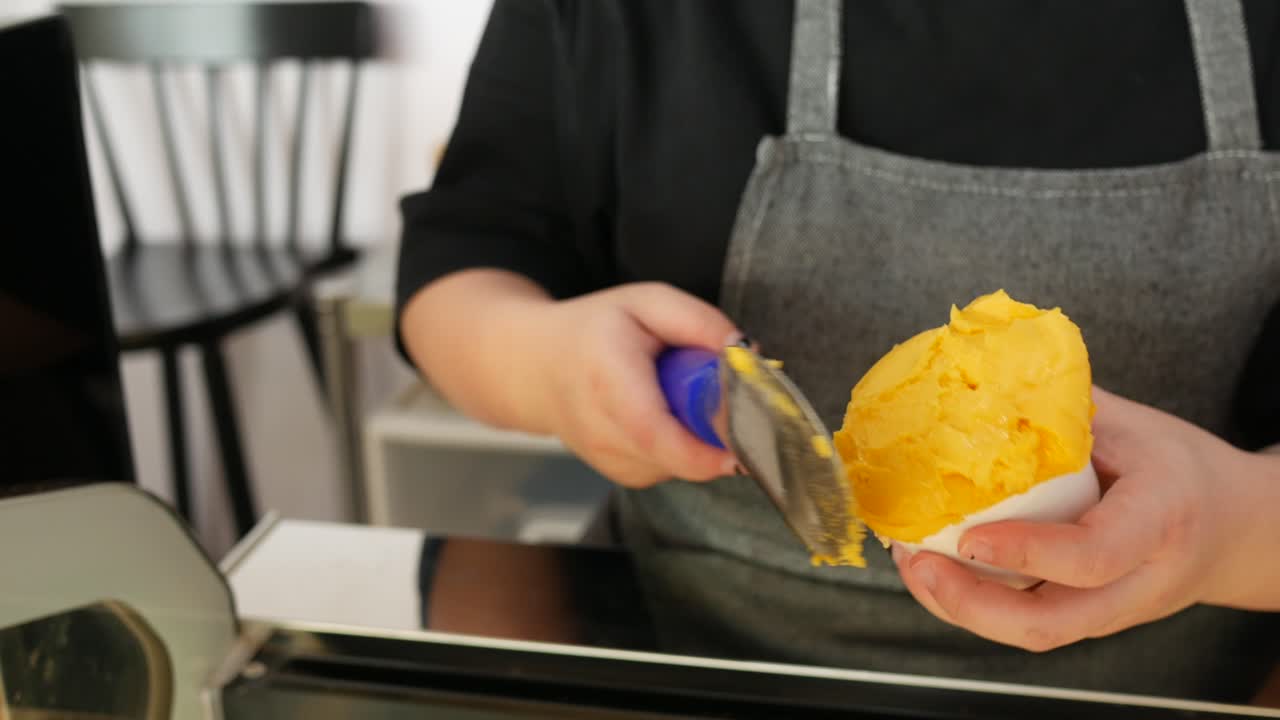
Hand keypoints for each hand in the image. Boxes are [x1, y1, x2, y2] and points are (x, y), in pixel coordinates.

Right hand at [401, 271, 740, 488]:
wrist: (533, 367)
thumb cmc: (593, 331)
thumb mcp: (646, 302)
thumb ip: (699, 321)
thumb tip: (746, 354)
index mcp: (606, 379)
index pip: (655, 433)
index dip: (706, 446)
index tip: (747, 436)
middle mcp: (601, 430)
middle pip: (679, 455)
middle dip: (716, 432)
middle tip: (721, 397)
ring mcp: (608, 459)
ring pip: (681, 464)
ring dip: (698, 436)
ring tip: (675, 397)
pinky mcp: (621, 473)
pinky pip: (672, 468)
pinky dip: (682, 446)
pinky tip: (664, 416)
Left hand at [893, 385, 1278, 651]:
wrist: (1238, 529)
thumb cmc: (1181, 467)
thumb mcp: (1135, 425)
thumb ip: (1065, 408)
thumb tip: (982, 372)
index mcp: (1158, 520)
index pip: (1092, 554)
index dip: (1026, 553)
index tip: (968, 536)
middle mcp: (1137, 581)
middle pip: (1050, 624)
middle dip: (969, 603)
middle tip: (915, 560)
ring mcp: (1114, 611)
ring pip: (1033, 635)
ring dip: (960, 609)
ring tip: (911, 564)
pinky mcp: (1090, 619)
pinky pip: (1029, 624)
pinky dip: (975, 604)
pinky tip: (936, 570)